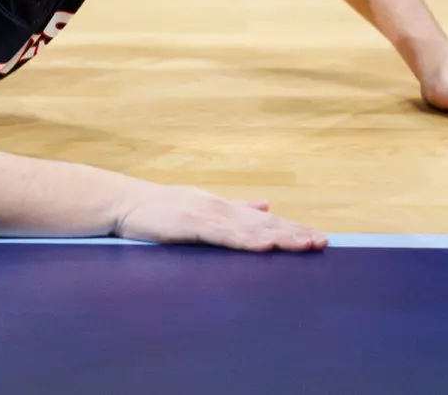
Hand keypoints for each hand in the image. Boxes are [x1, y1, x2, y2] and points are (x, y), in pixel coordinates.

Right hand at [113, 183, 326, 251]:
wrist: (124, 202)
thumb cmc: (160, 208)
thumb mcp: (202, 206)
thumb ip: (235, 207)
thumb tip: (267, 204)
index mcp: (224, 207)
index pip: (264, 219)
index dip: (291, 227)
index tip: (317, 237)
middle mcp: (220, 208)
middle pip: (264, 222)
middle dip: (294, 232)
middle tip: (323, 242)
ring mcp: (207, 214)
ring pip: (251, 227)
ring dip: (280, 236)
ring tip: (305, 243)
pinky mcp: (192, 223)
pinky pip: (225, 234)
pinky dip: (247, 239)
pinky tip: (266, 245)